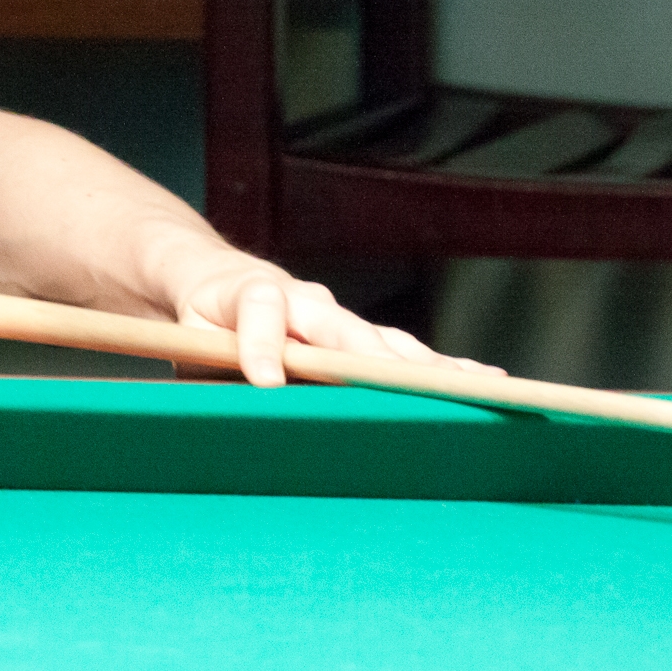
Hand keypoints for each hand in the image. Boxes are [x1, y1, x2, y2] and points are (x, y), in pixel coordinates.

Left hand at [172, 255, 502, 386]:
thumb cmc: (201, 317)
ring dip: (426, 367)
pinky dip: (440, 368)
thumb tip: (254, 386)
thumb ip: (209, 356)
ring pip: (386, 342)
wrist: (216, 282)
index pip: (261, 307)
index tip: (267, 380)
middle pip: (346, 328)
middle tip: (406, 388)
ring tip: (473, 386)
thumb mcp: (188, 334)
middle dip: (377, 361)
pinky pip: (402, 353)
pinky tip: (483, 381)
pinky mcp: (359, 336)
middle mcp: (307, 300)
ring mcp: (339, 319)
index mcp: (253, 293)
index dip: (264, 342)